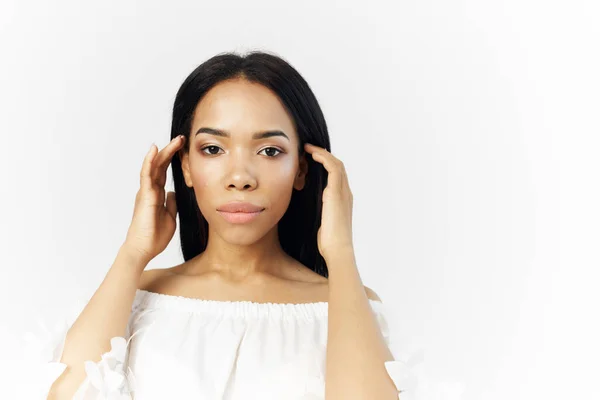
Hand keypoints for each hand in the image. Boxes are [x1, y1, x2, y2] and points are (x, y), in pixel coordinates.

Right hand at [123, 135, 186, 263]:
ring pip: (154, 167)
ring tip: (174, 140)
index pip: (164, 172)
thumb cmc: (155, 236)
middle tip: (181, 138)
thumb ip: (171, 203)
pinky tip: (154, 150)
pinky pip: (147, 175)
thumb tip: (173, 193)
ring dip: (163, 152)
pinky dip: (150, 161)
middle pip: (160, 166)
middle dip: (170, 151)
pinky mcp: (144, 196)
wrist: (144, 249)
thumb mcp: (170, 217)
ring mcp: (146, 192)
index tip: (182, 148)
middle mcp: (150, 190)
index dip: (172, 160)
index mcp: (157, 195)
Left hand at [304, 143, 353, 259]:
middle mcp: (346, 194)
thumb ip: (317, 213)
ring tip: (309, 149)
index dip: (325, 166)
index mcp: (342, 201)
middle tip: (309, 151)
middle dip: (324, 157)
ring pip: (336, 164)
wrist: (337, 250)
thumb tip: (304, 210)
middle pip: (338, 167)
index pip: (337, 177)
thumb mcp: (320, 223)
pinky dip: (324, 158)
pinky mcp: (337, 192)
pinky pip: (333, 167)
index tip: (311, 161)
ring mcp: (343, 192)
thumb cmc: (328, 242)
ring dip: (323, 154)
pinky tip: (312, 154)